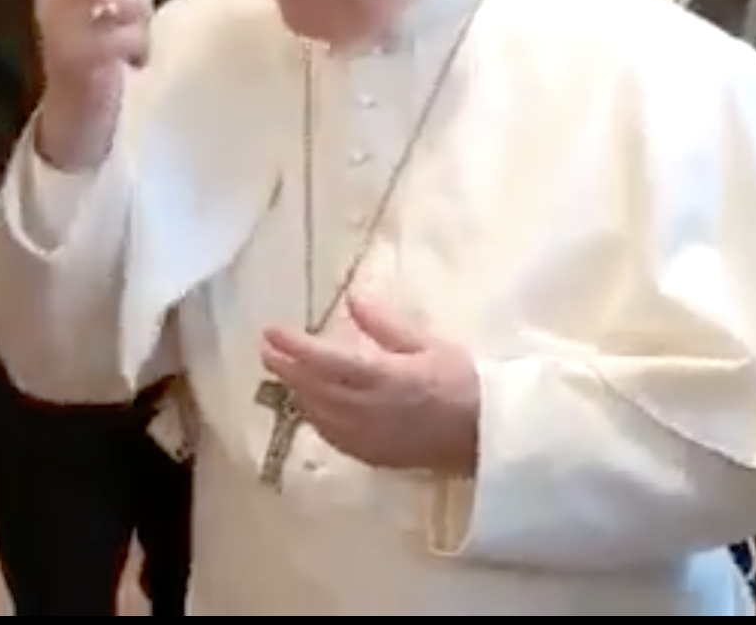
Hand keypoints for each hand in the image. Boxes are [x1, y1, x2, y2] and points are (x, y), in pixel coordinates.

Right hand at [30, 0, 154, 169]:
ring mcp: (67, 31)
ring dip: (138, 17)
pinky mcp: (83, 60)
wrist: (71, 106)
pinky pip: (129, 41)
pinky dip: (140, 48)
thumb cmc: (85, 42)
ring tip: (135, 39)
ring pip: (120, 6)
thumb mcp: (88, 0)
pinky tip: (135, 62)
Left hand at [260, 297, 479, 475]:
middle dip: (286, 368)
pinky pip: (332, 435)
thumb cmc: (463, 382)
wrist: (489, 435)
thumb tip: (352, 299)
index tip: (270, 331)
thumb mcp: (428, 343)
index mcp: (382, 378)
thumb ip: (386, 324)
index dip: (294, 346)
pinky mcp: (373, 456)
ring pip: (318, 414)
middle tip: (266, 348)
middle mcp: (367, 411)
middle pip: (313, 389)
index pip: (325, 361)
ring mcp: (367, 438)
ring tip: (284, 372)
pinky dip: (315, 416)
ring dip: (297, 391)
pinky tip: (312, 406)